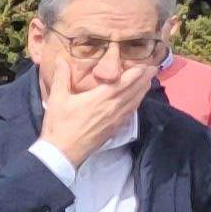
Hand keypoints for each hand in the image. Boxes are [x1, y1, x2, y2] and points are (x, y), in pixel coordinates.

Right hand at [39, 59, 153, 167]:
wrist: (63, 152)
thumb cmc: (59, 124)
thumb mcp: (57, 99)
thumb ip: (61, 77)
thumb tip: (60, 59)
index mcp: (102, 96)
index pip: (126, 80)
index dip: (138, 71)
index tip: (146, 62)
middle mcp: (114, 106)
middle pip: (135, 89)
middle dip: (145, 78)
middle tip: (153, 68)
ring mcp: (117, 118)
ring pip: (136, 100)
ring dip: (144, 89)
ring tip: (149, 80)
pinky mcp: (115, 127)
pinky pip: (131, 112)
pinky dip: (137, 103)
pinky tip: (138, 100)